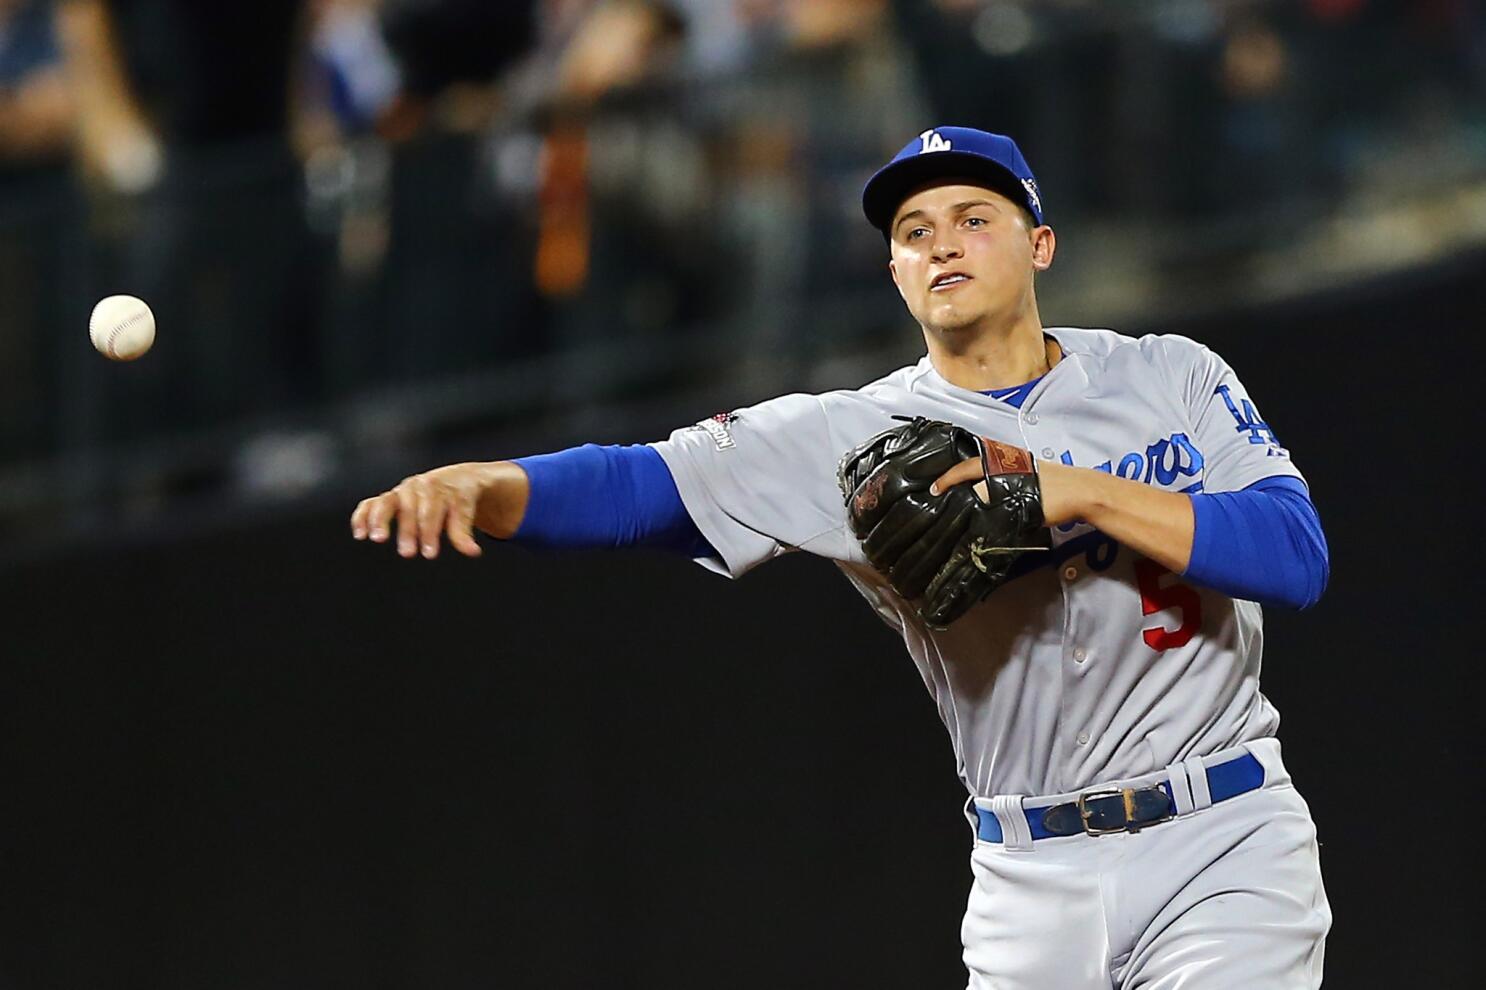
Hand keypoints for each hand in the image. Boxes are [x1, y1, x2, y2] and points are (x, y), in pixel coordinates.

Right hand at [350, 462, 510, 558]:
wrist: (456, 479)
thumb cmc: (460, 498)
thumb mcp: (465, 512)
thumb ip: (463, 532)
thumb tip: (473, 551)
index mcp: (438, 488)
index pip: (432, 512)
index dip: (430, 533)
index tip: (429, 553)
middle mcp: (417, 487)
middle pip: (410, 509)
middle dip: (408, 531)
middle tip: (408, 553)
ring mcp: (401, 491)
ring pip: (387, 503)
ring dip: (381, 521)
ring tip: (378, 539)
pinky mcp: (389, 498)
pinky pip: (371, 504)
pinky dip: (363, 516)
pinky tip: (360, 534)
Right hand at [931, 455, 1077, 525]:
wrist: (1083, 493)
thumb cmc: (1052, 496)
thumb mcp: (1013, 499)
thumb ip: (987, 498)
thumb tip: (967, 501)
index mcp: (1000, 463)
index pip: (965, 469)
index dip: (947, 480)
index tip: (934, 490)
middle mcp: (1007, 460)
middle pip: (974, 465)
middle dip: (957, 475)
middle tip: (942, 488)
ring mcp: (1019, 466)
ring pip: (987, 471)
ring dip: (972, 480)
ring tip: (959, 493)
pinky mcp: (1030, 475)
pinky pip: (999, 477)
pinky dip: (987, 484)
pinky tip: (987, 497)